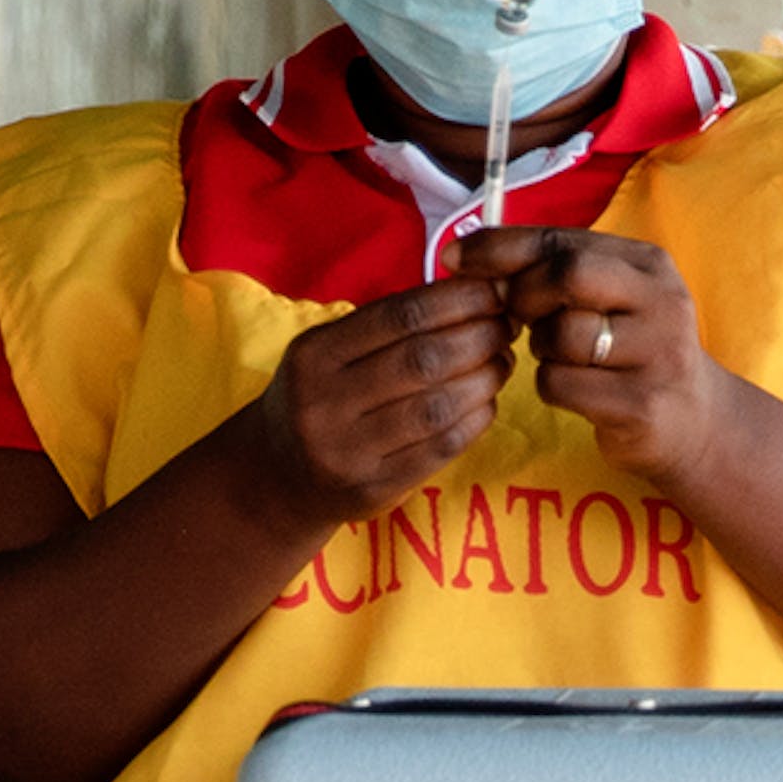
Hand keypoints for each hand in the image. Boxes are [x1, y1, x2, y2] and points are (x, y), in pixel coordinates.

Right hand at [227, 271, 519, 533]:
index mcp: (314, 355)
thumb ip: (385, 325)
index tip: (493, 291)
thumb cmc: (319, 399)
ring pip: (437, 406)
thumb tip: (470, 293)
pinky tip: (486, 402)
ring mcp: (346, 451)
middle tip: (506, 327)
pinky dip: (475, 420)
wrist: (276, 477)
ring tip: (501, 362)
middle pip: (423, 359)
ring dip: (484, 379)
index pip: (401, 315)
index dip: (458, 300)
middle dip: (479, 336)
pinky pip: (440, 449)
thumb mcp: (328, 353)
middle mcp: (324, 402)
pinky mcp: (372, 489)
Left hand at [480, 226, 734, 478]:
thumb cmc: (631, 351)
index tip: (454, 256)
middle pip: (567, 275)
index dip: (500, 247)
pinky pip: (562, 384)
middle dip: (525, 295)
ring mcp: (658, 354)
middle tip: (518, 316)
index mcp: (648, 263)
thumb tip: (469, 257)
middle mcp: (662, 301)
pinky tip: (574, 389)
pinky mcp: (642, 405)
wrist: (696, 422)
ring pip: (560, 335)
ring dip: (542, 348)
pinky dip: (552, 386)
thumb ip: (555, 271)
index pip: (561, 240)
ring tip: (561, 356)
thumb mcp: (610, 297)